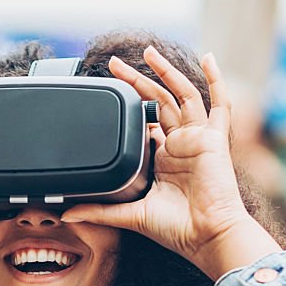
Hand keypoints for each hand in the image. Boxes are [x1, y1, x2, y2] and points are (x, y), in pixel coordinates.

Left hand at [60, 46, 280, 279]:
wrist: (205, 235)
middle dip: (136, 81)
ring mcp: (196, 139)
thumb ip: (98, 211)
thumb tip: (66, 214)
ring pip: (180, 95)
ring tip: (148, 51)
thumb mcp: (129, 215)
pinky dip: (216, 80)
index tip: (110, 90)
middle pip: (157, 102)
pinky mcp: (213, 139)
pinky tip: (208, 57)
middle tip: (115, 63)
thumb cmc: (175, 229)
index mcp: (160, 159)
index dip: (128, 105)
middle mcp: (178, 145)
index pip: (143, 123)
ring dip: (165, 72)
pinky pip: (219, 103)